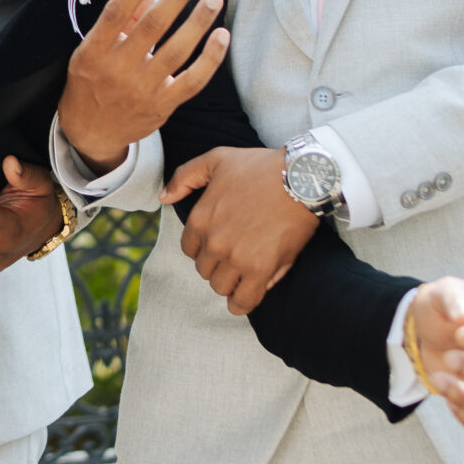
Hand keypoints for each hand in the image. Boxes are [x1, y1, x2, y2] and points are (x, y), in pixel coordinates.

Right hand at [56, 0, 229, 171]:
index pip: (116, 14)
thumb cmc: (92, 82)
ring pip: (176, 51)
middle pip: (152, 27)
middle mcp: (117, 69)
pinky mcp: (162, 106)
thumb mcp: (94, 49)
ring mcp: (141, 89)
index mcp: (94, 51)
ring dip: (198, 22)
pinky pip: (192, 80)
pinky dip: (209, 59)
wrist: (90, 133)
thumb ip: (123, 19)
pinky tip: (221, 35)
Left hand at [163, 146, 316, 314]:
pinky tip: (244, 299)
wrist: (301, 177)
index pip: (189, 250)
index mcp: (199, 219)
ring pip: (220, 287)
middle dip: (217, 265)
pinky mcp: (261, 270)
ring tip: (243, 274)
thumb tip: (163, 197)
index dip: (204, 248)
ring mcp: (236, 258)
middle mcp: (213, 242)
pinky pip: (243, 300)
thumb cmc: (261, 167)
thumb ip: (184, 176)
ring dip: (229, 283)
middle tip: (236, 256)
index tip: (220, 243)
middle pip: (204, 270)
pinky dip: (241, 304)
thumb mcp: (216, 159)